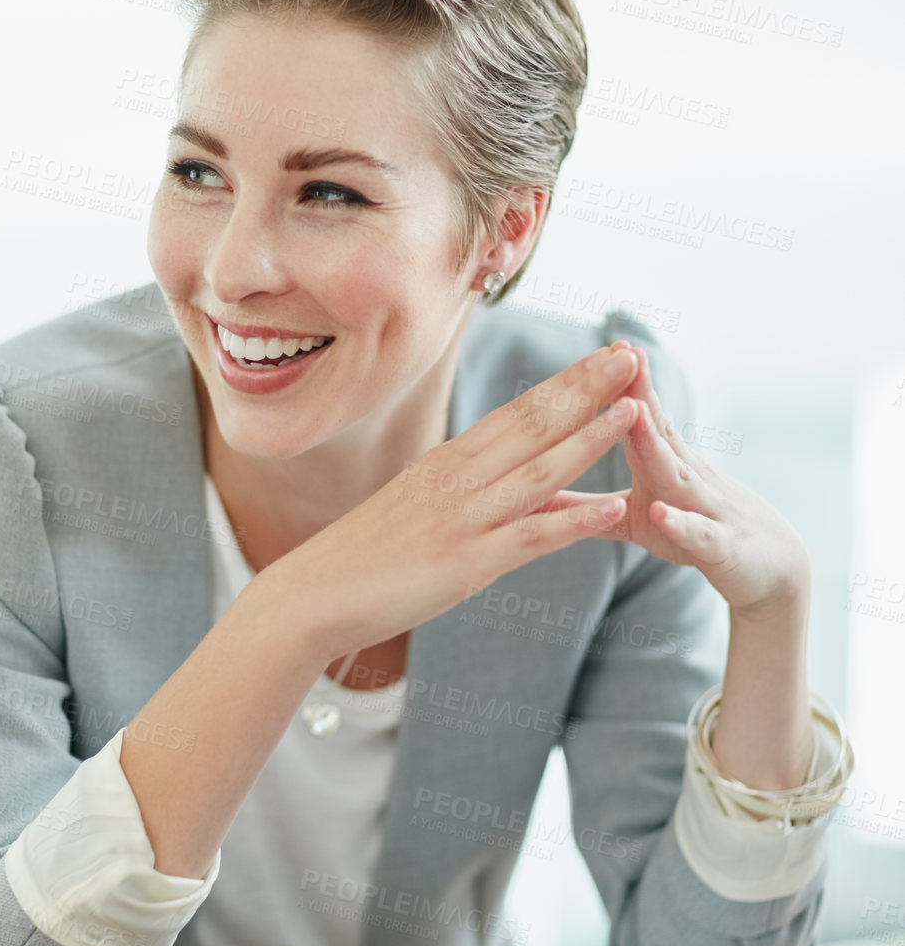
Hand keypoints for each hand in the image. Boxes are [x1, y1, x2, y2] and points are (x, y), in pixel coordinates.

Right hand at [264, 344, 641, 662]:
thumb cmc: (364, 555)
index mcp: (447, 461)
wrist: (311, 594)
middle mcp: (457, 479)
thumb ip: (470, 492)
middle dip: (587, 388)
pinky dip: (575, 520)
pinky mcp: (466, 563)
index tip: (604, 353)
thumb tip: (515, 481)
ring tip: (634, 409)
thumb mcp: (418, 506)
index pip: (518, 410)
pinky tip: (613, 506)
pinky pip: (531, 538)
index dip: (566, 381)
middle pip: (533, 424)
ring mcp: (463, 519)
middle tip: (631, 351)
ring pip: (539, 471)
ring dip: (590, 439)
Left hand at [557, 339, 810, 614]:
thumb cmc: (700, 533)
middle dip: (639, 392)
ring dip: (656, 443)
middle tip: (620, 352)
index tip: (598, 346)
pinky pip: (700, 535)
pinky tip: (662, 512)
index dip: (618, 384)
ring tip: (634, 413)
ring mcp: (707, 510)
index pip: (638, 417)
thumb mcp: (638, 518)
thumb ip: (589, 507)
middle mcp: (687, 477)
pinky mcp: (722, 549)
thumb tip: (535, 495)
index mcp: (664, 465)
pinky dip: (681, 523)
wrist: (773, 572)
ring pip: (679, 474)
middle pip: (660, 430)